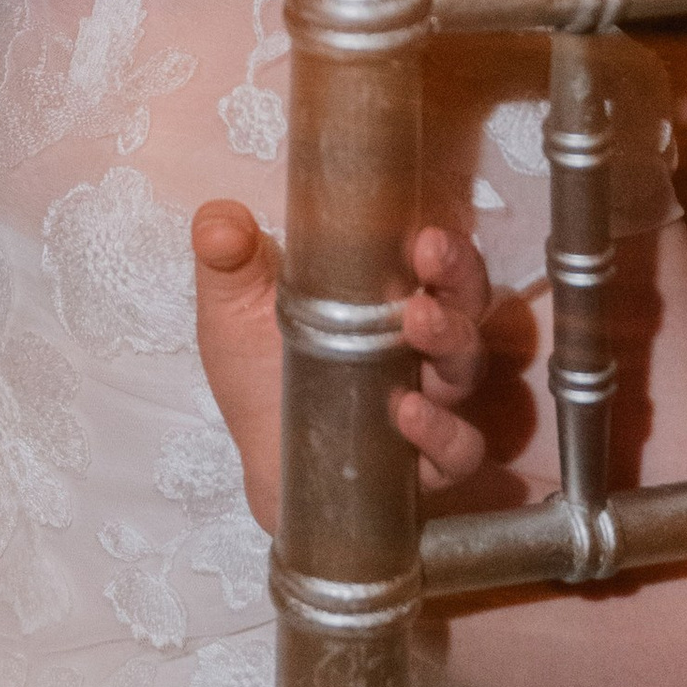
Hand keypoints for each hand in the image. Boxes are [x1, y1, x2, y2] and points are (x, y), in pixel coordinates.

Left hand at [191, 207, 494, 531]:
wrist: (260, 460)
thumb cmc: (257, 370)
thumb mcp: (234, 307)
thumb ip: (226, 257)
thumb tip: (219, 223)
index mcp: (389, 297)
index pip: (438, 261)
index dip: (443, 244)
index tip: (423, 232)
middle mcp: (423, 345)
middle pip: (467, 302)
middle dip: (458, 276)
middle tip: (431, 255)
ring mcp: (432, 403)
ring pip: (466, 368)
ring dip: (452, 340)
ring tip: (419, 321)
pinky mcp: (428, 463)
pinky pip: (458, 450)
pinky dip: (443, 432)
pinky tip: (408, 412)